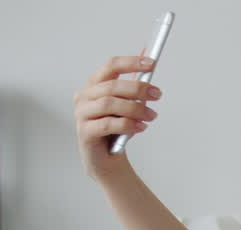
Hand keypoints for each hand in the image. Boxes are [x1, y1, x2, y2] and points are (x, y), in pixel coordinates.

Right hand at [73, 55, 161, 180]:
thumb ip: (136, 83)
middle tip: (158, 94)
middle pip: (111, 85)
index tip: (151, 64)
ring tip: (152, 116)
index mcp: (95, 85)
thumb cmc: (117, 129)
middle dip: (138, 88)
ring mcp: (82, 114)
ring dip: (135, 108)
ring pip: (109, 104)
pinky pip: (107, 124)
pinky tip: (140, 127)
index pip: (111, 66)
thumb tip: (149, 58)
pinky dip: (127, 124)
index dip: (131, 62)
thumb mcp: (130, 104)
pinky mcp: (84, 132)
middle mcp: (85, 96)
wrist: (107, 159)